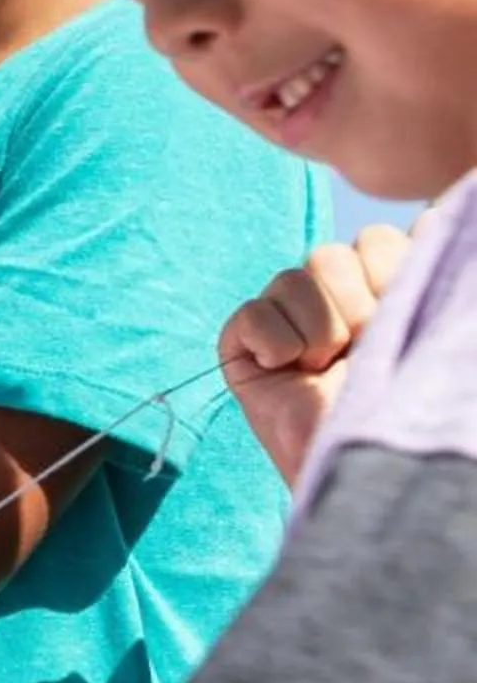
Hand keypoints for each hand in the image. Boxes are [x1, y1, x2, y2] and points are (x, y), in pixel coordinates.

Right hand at [218, 223, 412, 486]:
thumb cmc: (405, 410)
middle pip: (351, 247)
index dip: (400, 267)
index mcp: (391, 290)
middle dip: (364, 299)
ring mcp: (290, 317)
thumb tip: (438, 213)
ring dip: (323, 324)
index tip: (404, 312)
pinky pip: (254, 310)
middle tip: (364, 347)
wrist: (359, 468)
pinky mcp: (244, 342)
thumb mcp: (431, 332)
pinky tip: (287, 369)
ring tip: (326, 366)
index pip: (394, 237)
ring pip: (304, 270)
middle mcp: (342, 298)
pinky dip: (275, 340)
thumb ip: (433, 277)